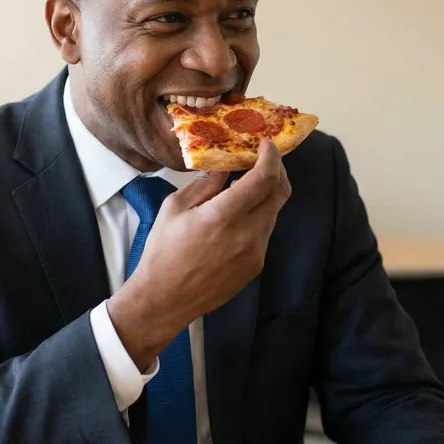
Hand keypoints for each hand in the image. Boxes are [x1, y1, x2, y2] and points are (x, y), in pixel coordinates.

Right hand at [108, 139, 290, 368]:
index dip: (271, 157)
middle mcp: (247, 235)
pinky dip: (259, 215)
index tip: (267, 144)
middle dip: (277, 170)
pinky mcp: (256, 266)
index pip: (263, 178)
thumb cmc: (163, 251)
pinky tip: (241, 213)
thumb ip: (206, 184)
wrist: (165, 299)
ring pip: (274, 212)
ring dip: (267, 193)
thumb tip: (225, 165)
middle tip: (265, 159)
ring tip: (249, 184)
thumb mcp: (175, 208)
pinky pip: (265, 232)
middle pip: (280, 193)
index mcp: (223, 217)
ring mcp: (255, 253)